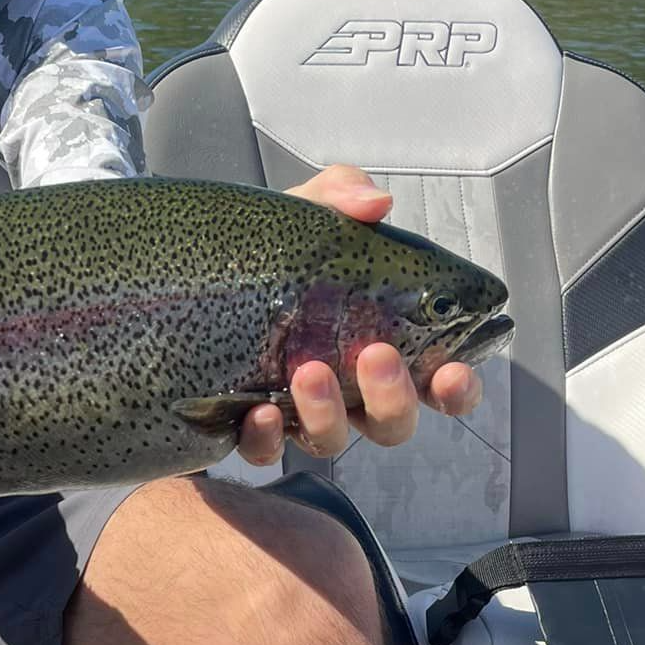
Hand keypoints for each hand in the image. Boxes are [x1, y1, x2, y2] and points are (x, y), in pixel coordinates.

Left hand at [236, 165, 482, 465]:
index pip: (436, 382)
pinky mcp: (246, 425)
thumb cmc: (269, 247)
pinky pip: (263, 449)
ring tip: (309, 373)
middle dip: (394, 397)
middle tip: (377, 355)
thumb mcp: (305, 211)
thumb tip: (376, 202)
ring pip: (331, 438)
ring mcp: (296, 410)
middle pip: (392, 421)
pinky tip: (257, 413)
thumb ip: (342, 195)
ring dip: (328, 414)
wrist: (189, 269)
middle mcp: (345, 388)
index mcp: (375, 342)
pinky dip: (266, 438)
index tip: (452, 372)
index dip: (455, 389)